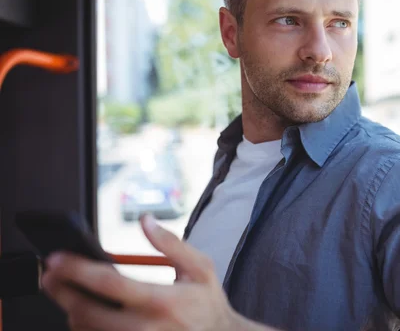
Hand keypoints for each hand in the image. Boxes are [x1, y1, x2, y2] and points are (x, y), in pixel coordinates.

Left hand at [41, 214, 256, 330]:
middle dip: (60, 291)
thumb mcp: (201, 267)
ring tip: (65, 291)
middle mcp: (145, 328)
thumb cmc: (208, 303)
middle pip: (86, 312)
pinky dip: (85, 327)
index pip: (108, 283)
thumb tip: (145, 220)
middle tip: (48, 274)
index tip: (56, 258)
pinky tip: (85, 313)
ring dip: (70, 309)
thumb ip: (172, 243)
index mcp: (162, 300)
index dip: (77, 269)